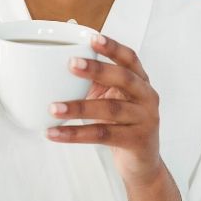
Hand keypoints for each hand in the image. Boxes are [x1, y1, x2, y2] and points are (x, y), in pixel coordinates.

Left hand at [45, 34, 161, 185]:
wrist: (142, 163)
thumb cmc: (121, 123)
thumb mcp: (110, 97)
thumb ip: (94, 77)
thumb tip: (61, 50)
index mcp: (141, 80)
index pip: (130, 58)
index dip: (112, 47)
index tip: (92, 37)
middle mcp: (147, 97)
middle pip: (124, 79)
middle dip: (97, 70)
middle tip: (71, 64)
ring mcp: (145, 119)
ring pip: (110, 110)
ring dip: (78, 108)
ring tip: (53, 108)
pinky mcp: (137, 141)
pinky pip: (102, 136)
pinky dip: (75, 134)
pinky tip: (54, 133)